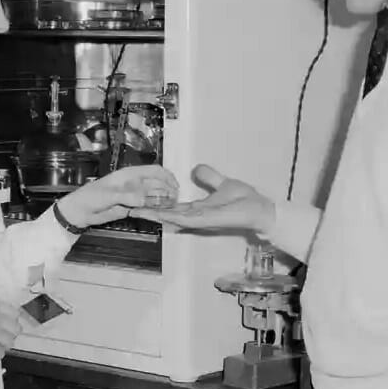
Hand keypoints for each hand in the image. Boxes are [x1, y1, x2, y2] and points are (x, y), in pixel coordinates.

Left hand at [56, 165, 178, 227]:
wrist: (80, 212)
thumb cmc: (91, 197)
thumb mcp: (109, 195)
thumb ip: (128, 196)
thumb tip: (145, 199)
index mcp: (130, 175)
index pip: (154, 171)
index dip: (167, 177)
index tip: (176, 187)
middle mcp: (134, 183)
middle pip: (157, 184)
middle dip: (168, 191)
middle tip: (175, 202)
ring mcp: (133, 196)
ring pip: (154, 196)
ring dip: (163, 201)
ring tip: (171, 209)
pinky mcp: (131, 207)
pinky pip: (147, 207)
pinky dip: (155, 210)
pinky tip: (161, 215)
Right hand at [131, 164, 274, 233]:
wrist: (259, 209)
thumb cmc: (244, 200)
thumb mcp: (222, 183)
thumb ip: (208, 177)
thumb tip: (194, 169)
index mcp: (197, 209)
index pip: (172, 207)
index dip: (156, 204)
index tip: (139, 200)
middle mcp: (195, 216)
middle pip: (167, 214)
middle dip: (149, 212)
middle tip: (128, 208)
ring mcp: (199, 219)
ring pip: (171, 217)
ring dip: (155, 214)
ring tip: (136, 210)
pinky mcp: (206, 220)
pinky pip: (185, 218)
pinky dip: (171, 216)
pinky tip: (158, 214)